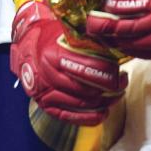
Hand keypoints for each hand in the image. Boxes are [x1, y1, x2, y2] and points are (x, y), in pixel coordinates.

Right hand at [11, 0, 126, 125]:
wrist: (27, 47)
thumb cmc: (52, 38)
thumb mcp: (69, 33)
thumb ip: (89, 39)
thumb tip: (116, 45)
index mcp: (54, 55)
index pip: (86, 68)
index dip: (107, 73)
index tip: (120, 72)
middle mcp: (48, 75)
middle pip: (85, 88)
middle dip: (108, 88)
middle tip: (122, 83)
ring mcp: (45, 92)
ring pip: (80, 103)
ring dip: (102, 102)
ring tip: (116, 95)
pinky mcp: (45, 105)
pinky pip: (69, 116)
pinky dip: (88, 118)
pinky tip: (103, 113)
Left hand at [86, 0, 150, 59]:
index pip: (130, 2)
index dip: (111, 1)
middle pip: (130, 26)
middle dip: (107, 26)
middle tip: (91, 24)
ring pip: (138, 43)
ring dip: (117, 40)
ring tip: (102, 36)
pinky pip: (149, 53)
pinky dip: (133, 50)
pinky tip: (122, 45)